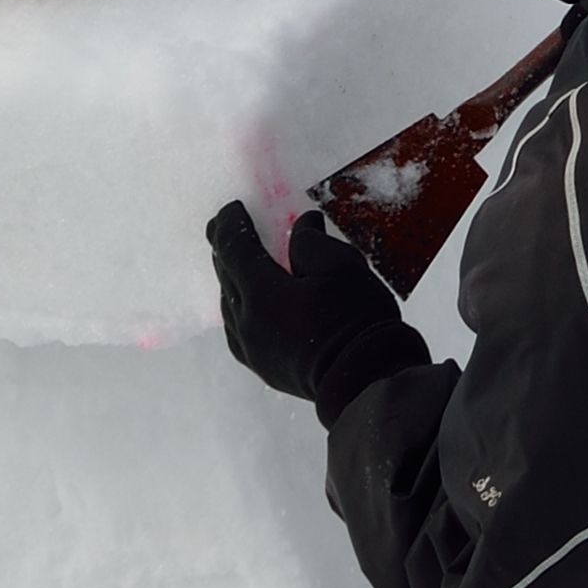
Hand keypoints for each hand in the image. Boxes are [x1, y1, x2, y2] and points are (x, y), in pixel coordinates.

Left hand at [208, 204, 426, 423]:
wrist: (364, 379)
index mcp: (261, 292)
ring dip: (231, 280)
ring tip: (236, 265)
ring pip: (229, 306)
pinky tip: (246, 307)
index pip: (236, 249)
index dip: (231, 225)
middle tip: (224, 228)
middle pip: (227, 277)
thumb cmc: (355, 317)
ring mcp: (252, 349)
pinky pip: (238, 330)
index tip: (231, 208)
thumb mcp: (341, 265)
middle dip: (225, 249)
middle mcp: (246, 321)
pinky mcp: (263, 367)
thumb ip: (312, 242)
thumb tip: (300, 227)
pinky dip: (238, 308)